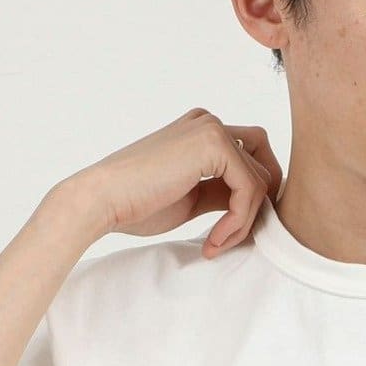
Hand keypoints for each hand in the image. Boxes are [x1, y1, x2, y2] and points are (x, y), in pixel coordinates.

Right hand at [59, 108, 283, 256]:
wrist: (101, 200)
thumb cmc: (136, 204)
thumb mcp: (193, 197)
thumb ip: (224, 192)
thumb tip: (257, 205)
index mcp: (201, 131)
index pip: (252, 162)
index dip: (249, 202)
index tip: (225, 236)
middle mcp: (209, 122)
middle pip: (264, 166)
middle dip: (254, 209)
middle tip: (227, 239)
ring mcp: (212, 128)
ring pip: (260, 181)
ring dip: (244, 221)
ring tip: (215, 243)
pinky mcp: (214, 143)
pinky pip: (250, 189)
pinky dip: (239, 220)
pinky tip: (214, 239)